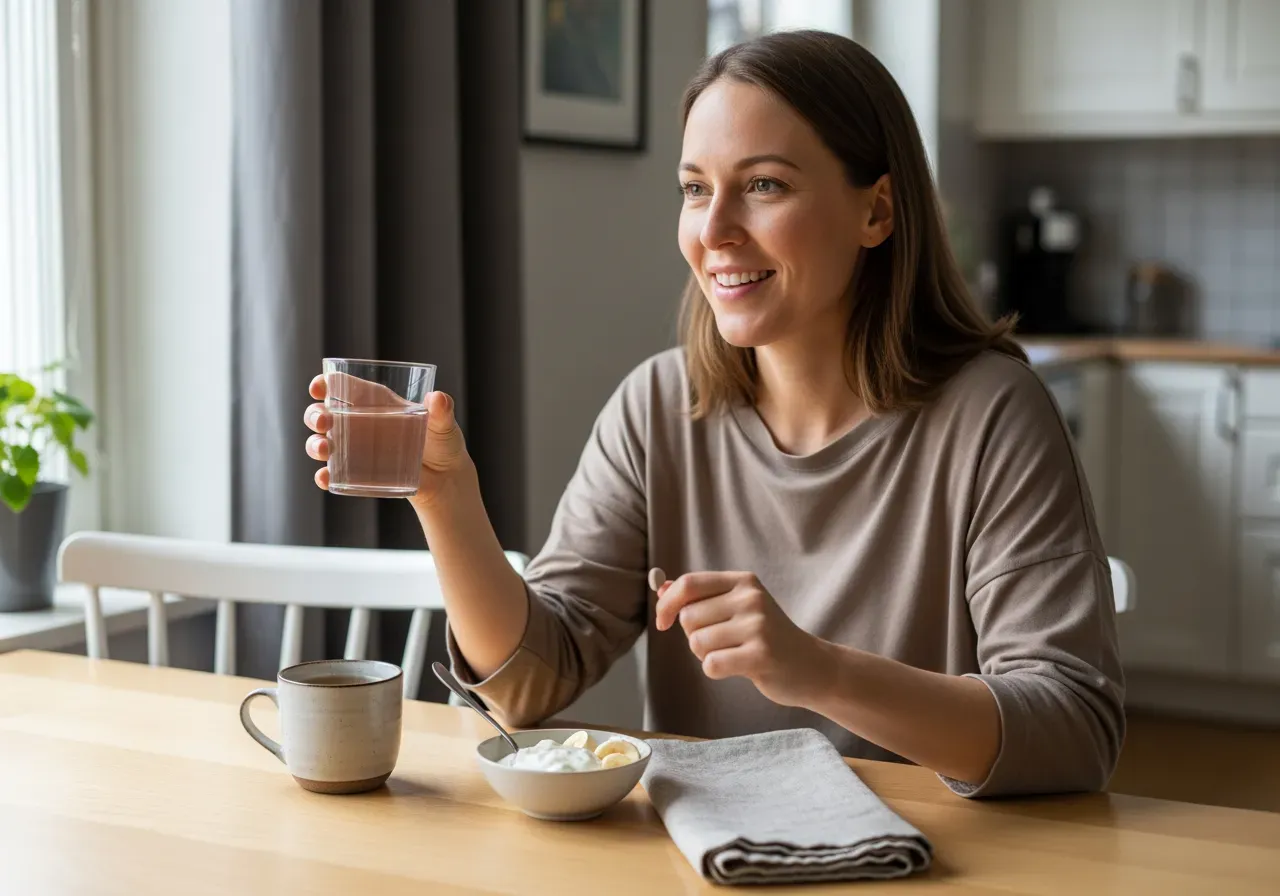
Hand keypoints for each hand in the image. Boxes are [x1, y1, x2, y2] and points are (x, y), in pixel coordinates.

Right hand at [304, 374, 471, 505]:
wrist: (445, 479)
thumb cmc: (443, 442)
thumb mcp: (443, 424)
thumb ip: (442, 412)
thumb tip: (438, 398)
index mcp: (374, 402)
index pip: (341, 387)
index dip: (324, 384)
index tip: (318, 388)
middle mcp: (358, 423)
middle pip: (323, 414)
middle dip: (315, 415)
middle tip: (324, 422)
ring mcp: (355, 449)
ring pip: (320, 442)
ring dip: (314, 444)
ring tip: (324, 449)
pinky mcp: (357, 474)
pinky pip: (332, 474)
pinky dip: (324, 476)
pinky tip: (326, 477)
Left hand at [654, 571, 830, 706]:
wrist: (811, 666)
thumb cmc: (766, 637)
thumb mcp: (737, 608)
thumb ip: (700, 597)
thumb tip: (661, 588)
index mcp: (743, 582)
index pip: (689, 584)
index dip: (667, 604)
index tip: (662, 622)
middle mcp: (751, 599)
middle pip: (688, 617)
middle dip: (694, 636)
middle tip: (722, 642)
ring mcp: (758, 626)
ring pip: (697, 643)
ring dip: (706, 655)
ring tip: (733, 654)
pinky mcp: (760, 655)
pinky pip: (711, 664)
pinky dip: (715, 671)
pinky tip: (737, 668)